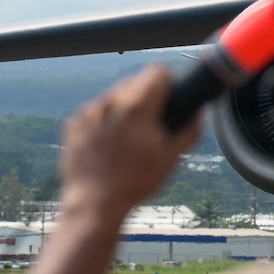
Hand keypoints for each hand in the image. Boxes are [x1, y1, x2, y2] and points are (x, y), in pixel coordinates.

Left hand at [59, 66, 201, 219]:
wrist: (95, 202)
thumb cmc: (136, 181)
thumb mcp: (172, 157)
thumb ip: (190, 129)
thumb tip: (199, 111)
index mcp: (137, 107)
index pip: (157, 71)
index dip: (170, 81)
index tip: (173, 97)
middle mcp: (110, 102)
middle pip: (135, 82)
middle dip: (147, 96)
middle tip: (154, 123)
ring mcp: (89, 112)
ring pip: (114, 96)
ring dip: (126, 108)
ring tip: (130, 137)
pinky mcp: (73, 124)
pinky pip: (96, 111)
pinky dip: (106, 121)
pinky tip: (111, 144)